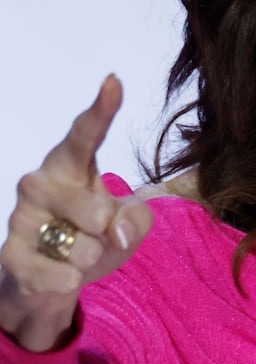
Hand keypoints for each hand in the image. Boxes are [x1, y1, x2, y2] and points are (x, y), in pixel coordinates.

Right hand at [0, 75, 152, 351]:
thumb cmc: (94, 235)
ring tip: (74, 253)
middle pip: (96, 209)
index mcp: (71, 163)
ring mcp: (20, 217)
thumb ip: (135, 218)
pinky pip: (61, 276)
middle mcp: (39, 181)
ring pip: (82, 247)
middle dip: (108, 230)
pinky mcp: (9, 255)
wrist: (50, 280)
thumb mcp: (129, 224)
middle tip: (96, 232)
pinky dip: (71, 281)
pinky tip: (59, 274)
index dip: (102, 108)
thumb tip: (116, 230)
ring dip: (91, 258)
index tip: (114, 81)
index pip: (87, 133)